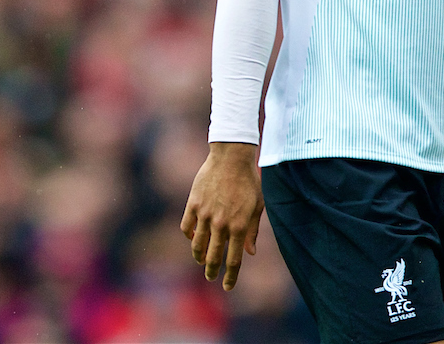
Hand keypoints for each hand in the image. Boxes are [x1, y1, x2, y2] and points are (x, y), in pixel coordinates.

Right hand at [180, 142, 263, 290]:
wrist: (231, 157)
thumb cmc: (248, 180)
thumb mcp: (257, 205)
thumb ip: (252, 230)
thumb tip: (250, 253)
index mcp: (239, 225)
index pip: (233, 260)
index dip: (230, 276)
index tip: (227, 286)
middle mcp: (221, 224)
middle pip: (213, 257)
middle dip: (212, 271)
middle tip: (211, 277)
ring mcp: (205, 215)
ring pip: (197, 245)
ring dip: (199, 256)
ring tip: (202, 260)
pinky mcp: (193, 205)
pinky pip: (186, 227)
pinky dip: (189, 235)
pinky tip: (193, 238)